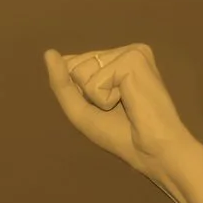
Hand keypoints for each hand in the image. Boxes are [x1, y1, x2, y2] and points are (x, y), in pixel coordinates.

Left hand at [42, 43, 202, 202]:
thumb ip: (61, 83)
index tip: (107, 108)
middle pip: (73, 66)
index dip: (80, 95)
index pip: (71, 65)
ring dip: (97, 98)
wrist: (154, 150)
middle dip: (87, 95)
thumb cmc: (122, 135)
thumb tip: (49, 53)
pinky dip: (105, 98)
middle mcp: (125, 51)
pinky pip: (95, 81)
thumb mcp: (81, 110)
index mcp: (116, 60)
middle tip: (117, 108)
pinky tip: (129, 102)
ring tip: (125, 105)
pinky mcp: (134, 59)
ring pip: (82, 72)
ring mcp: (131, 52)